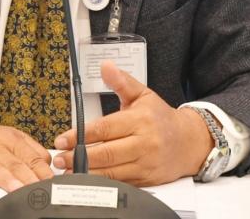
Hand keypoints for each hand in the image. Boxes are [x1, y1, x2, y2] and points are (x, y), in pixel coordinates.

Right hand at [0, 113, 52, 195]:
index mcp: (11, 138)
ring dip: (5, 178)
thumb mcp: (8, 137)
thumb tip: (50, 168)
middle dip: (28, 178)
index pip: (33, 156)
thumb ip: (30, 151)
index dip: (44, 172)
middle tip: (38, 190)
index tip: (53, 185)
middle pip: (16, 163)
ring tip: (15, 190)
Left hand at [52, 60, 212, 185]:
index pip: (105, 128)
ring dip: (86, 173)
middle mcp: (144, 143)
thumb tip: (105, 66)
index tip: (62, 139)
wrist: (190, 143)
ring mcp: (146, 164)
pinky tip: (86, 180)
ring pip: (112, 172)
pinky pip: (121, 183)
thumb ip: (121, 81)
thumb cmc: (161, 118)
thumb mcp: (143, 94)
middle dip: (79, 157)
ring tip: (66, 170)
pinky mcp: (147, 180)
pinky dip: (102, 183)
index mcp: (141, 120)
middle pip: (106, 154)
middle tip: (59, 157)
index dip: (81, 135)